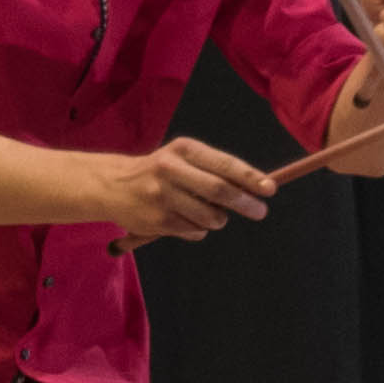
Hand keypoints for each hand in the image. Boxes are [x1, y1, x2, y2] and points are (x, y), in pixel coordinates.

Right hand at [98, 136, 278, 242]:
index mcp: (183, 150)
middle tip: (260, 211)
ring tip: (210, 214)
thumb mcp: (183, 159)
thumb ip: (215, 170)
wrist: (113, 185)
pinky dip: (199, 230)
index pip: (224, 164)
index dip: (250, 177)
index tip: (269, 189)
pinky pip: (194, 232)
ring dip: (218, 220)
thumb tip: (257, 188)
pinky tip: (185, 220)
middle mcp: (171, 169)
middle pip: (219, 190)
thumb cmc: (161, 172)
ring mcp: (162, 196)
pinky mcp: (157, 221)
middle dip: (245, 203)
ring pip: (210, 217)